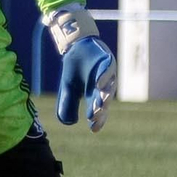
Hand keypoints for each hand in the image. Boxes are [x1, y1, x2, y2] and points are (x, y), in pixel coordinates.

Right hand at [46, 5, 115, 131]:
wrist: (76, 47)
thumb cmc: (73, 69)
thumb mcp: (67, 89)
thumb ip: (67, 105)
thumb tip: (68, 123)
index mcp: (94, 95)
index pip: (98, 110)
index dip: (97, 119)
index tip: (93, 129)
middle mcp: (103, 87)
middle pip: (103, 100)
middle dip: (100, 109)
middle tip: (94, 117)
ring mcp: (107, 74)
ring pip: (108, 87)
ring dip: (104, 96)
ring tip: (100, 104)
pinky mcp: (108, 61)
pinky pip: (108, 70)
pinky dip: (103, 77)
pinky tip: (97, 84)